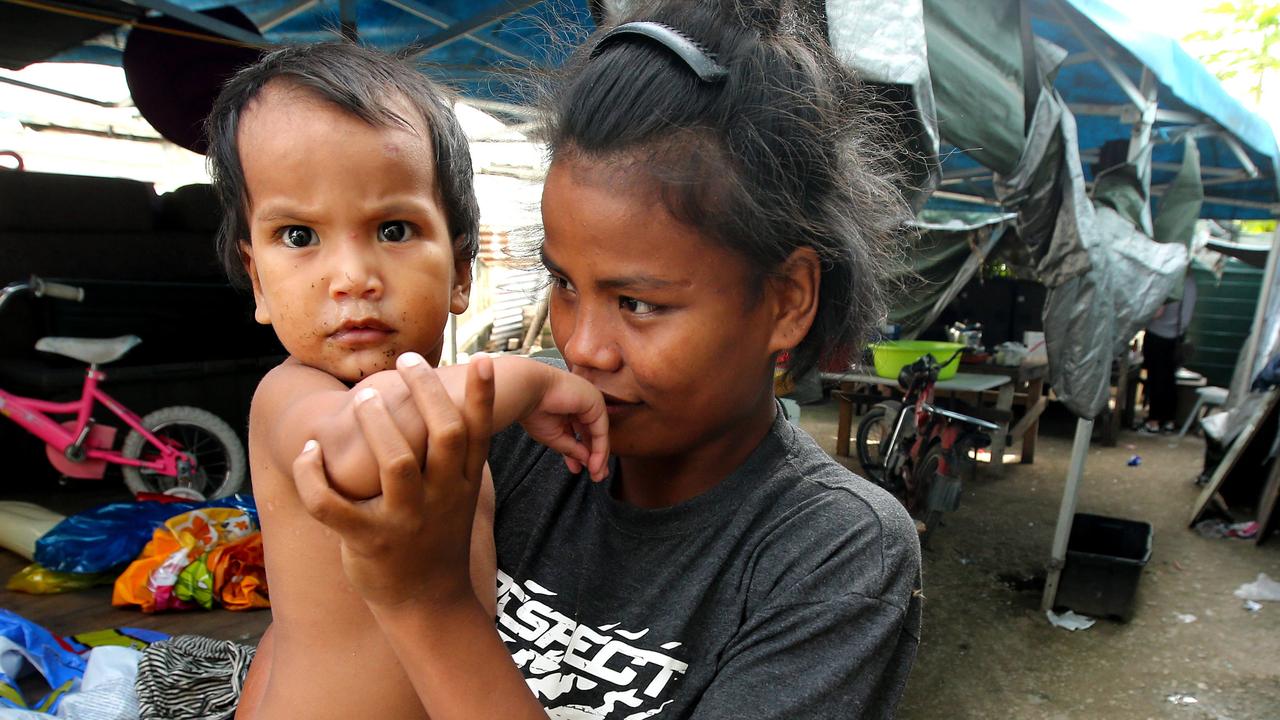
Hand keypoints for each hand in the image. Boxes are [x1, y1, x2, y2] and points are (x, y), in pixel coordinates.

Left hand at [293, 355, 494, 609]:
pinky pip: (332, 505)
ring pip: (395, 461)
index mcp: (462, 483)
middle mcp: (440, 497)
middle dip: (424, 391)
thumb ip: (456, 454)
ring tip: (363, 398)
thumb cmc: (436, 535)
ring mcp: (405, 520)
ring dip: (376, 422)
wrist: (427, 602)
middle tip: (405, 360)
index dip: (481, 396)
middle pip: (443, 434)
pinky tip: (308, 451)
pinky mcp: (367, 541)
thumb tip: (451, 399)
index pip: (477, 432)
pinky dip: (313, 474)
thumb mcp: (458, 494)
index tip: (479, 359)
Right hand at [520, 364, 608, 480]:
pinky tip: (595, 465)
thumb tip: (587, 462)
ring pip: (598, 434)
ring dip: (599, 456)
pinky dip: (600, 450)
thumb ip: (572, 448)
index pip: (578, 433)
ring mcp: (591, 402)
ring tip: (597, 475)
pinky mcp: (596, 403)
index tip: (577, 470)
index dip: (580, 454)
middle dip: (595, 457)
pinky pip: (600, 431)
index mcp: (568, 408)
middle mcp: (582, 404)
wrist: (527, 390)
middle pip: (592, 434)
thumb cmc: (534, 411)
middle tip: (597, 476)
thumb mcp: (554, 436)